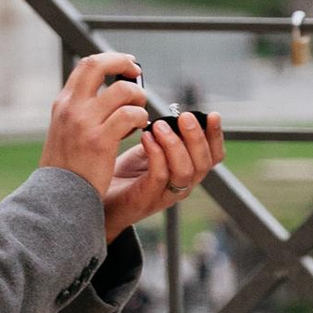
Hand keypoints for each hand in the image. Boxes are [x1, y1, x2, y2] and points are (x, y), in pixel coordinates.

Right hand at [41, 52, 154, 198]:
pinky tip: (139, 129)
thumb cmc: (68, 167)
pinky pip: (131, 115)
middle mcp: (71, 108)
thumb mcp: (65, 130)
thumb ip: (81, 109)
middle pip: (98, 65)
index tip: (127, 64)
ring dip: (138, 98)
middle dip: (123, 63)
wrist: (58, 196)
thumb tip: (109, 91)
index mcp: (63, 103)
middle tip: (137, 74)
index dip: (110, 59)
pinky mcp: (100, 140)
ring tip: (139, 113)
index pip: (86, 65)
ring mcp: (85, 123)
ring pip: (122, 91)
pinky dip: (141, 118)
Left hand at [102, 104, 224, 239]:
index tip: (213, 115)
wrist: (96, 199)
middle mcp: (182, 186)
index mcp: (187, 171)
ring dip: (175, 144)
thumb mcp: (150, 150)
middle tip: (184, 116)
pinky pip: (160, 176)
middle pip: (203, 164)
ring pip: (185, 172)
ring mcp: (165, 195)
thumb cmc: (124, 174)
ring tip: (159, 125)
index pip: (213, 157)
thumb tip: (177, 114)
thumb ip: (166, 137)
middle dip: (197, 138)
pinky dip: (156, 154)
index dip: (216, 137)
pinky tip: (146, 137)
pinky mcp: (146, 199)